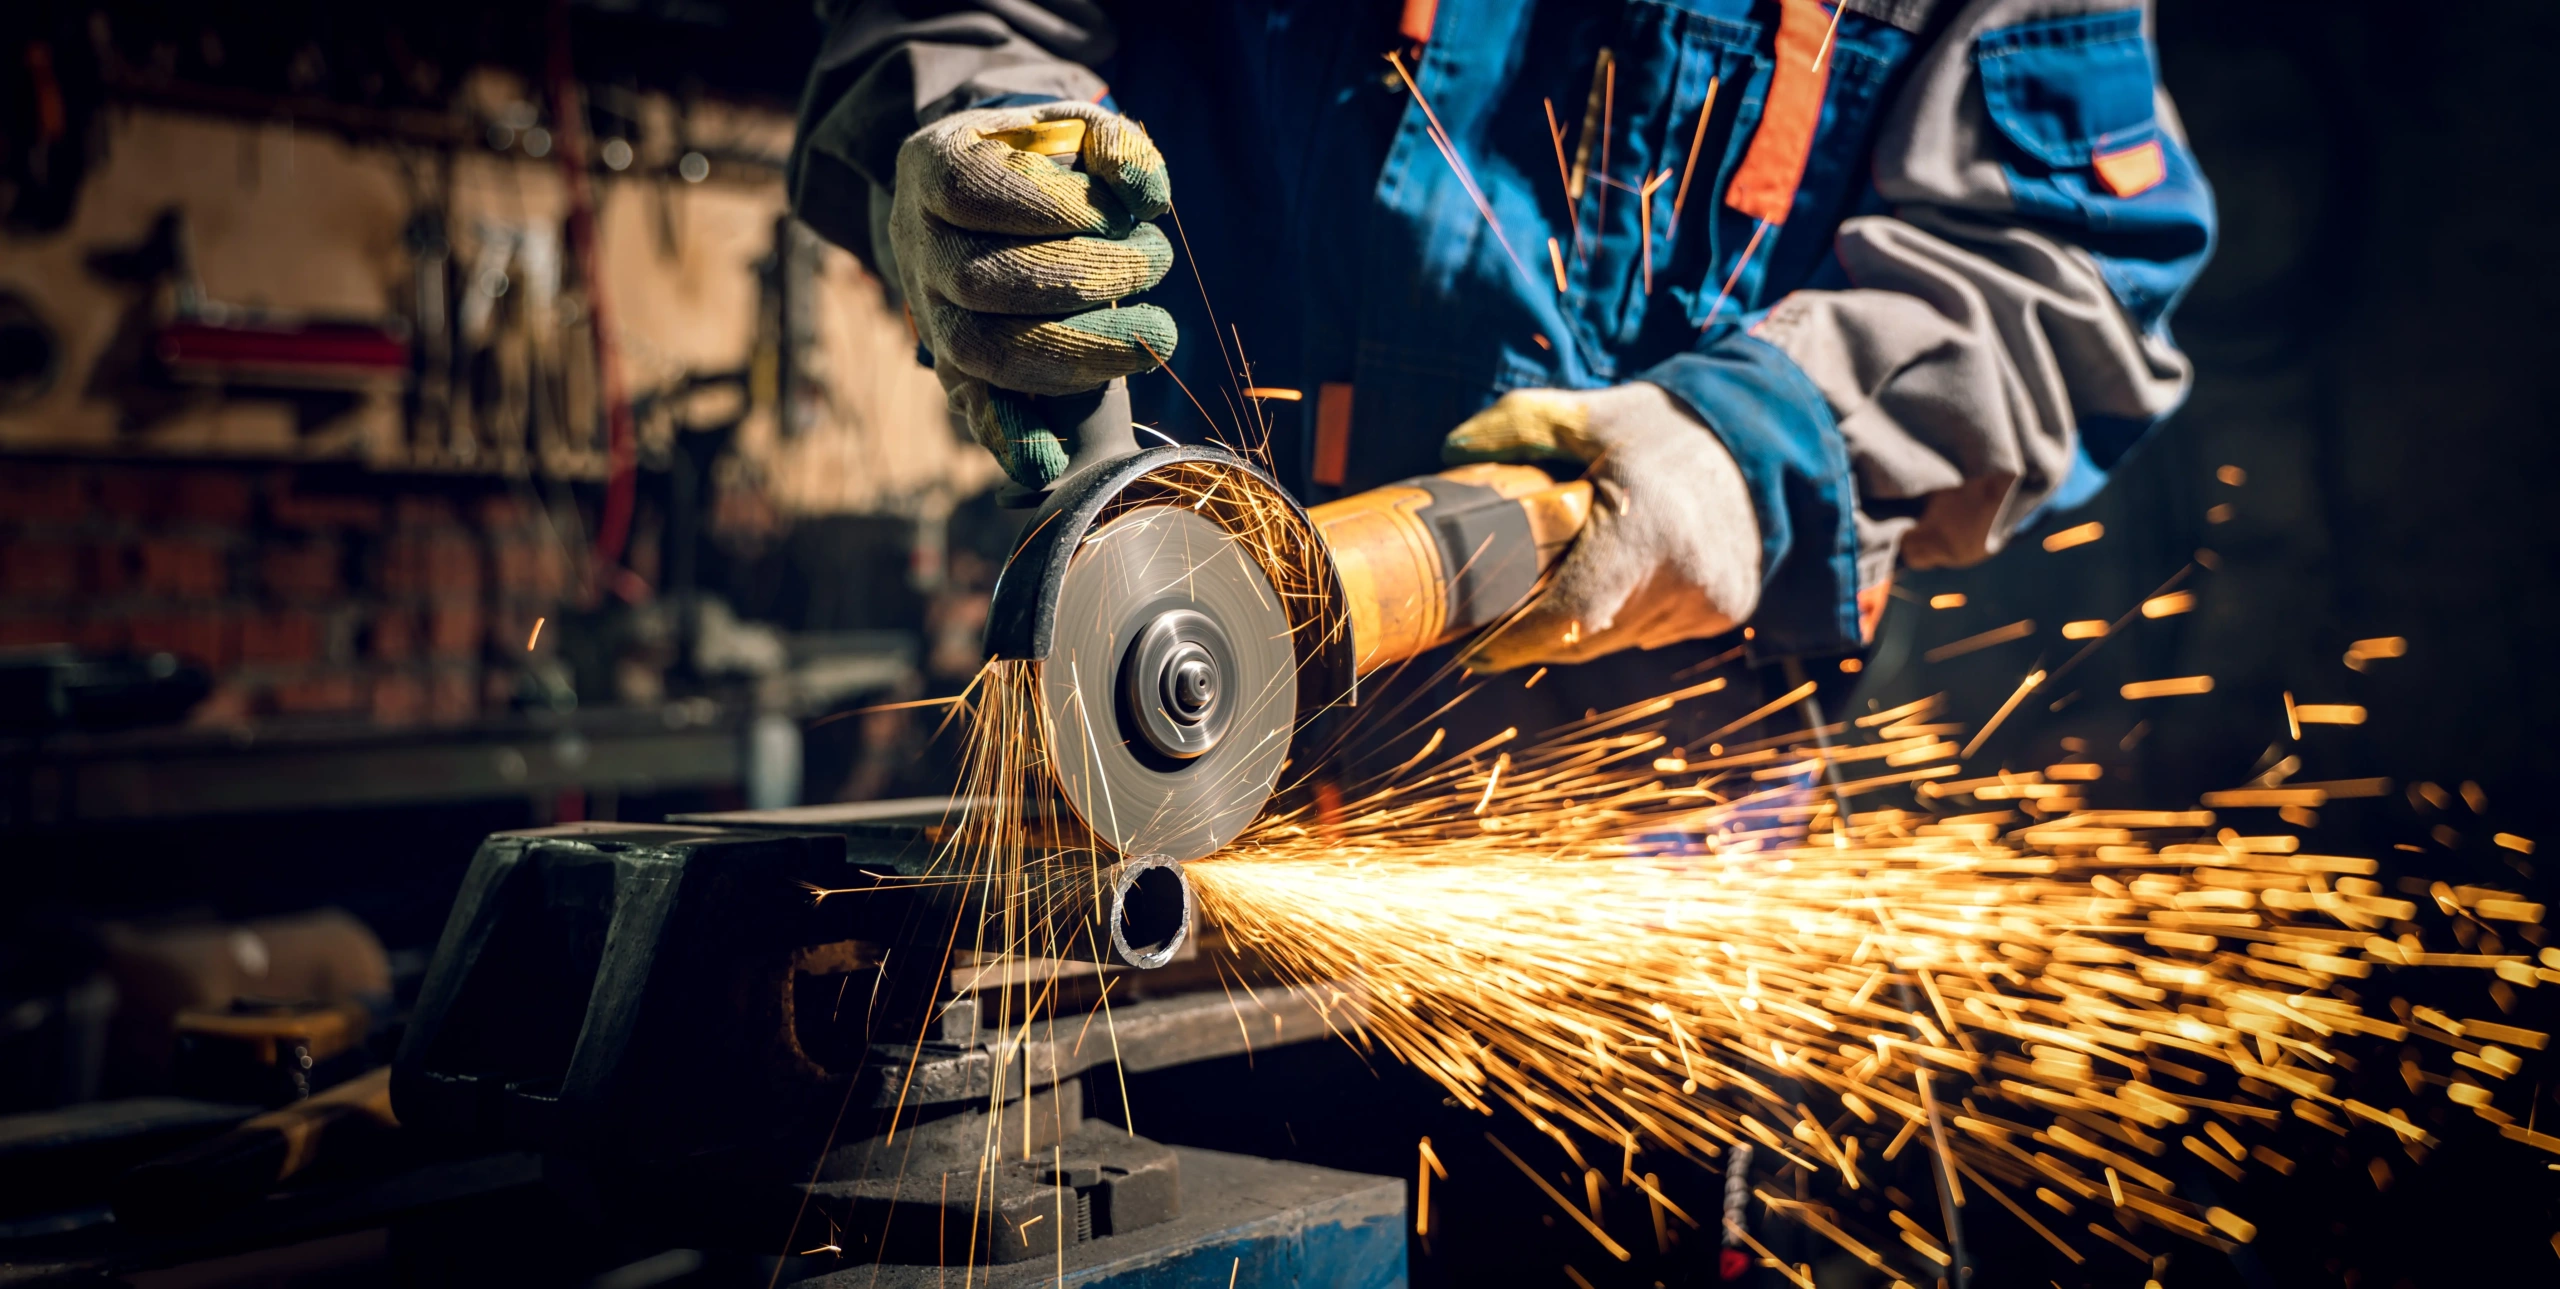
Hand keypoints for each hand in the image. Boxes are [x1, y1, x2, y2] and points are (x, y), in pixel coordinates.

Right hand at [889, 102, 1178, 487]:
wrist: (985, 203)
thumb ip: (1113, 146)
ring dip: (1076, 353)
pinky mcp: (955, 368)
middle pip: (983, 281)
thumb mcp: (1071, 128)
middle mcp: (919, 245)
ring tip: (1154, 336)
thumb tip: (1147, 195)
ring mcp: (931, 312)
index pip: (974, 189)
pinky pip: (973, 410)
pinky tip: (1050, 462)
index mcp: (932, 167)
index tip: (1122, 212)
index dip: (1052, 206)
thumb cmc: (1041, 161)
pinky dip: (1010, 439)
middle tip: (1156, 261)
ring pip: (982, 350)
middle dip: (1084, 278)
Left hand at [1440, 384, 1761, 670]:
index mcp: (1647, 530)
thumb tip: (1450, 455)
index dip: (1515, 642)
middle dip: (1536, 634)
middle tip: (1496, 616)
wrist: (1761, 440)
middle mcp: (1686, 578)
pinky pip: (1649, 632)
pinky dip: (1621, 616)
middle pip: (1585, 638)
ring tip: (1553, 584)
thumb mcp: (1587, 415)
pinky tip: (1614, 577)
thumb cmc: (1663, 428)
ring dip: (1578, 625)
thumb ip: (1516, 428)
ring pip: (1615, 640)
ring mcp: (1711, 602)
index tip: (1473, 649)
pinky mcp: (1726, 612)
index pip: (1567, 617)